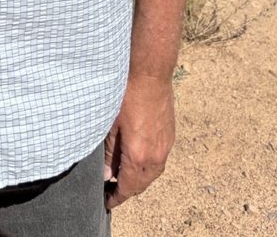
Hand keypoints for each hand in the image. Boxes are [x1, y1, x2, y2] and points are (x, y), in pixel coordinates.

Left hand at [103, 73, 174, 209]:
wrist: (150, 73)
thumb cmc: (125, 94)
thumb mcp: (110, 124)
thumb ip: (109, 152)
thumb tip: (106, 174)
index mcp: (139, 156)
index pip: (128, 187)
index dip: (116, 198)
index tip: (107, 202)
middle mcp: (156, 156)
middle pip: (141, 184)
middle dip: (127, 191)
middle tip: (111, 191)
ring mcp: (166, 146)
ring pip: (152, 174)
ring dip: (138, 179)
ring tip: (122, 176)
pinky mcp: (170, 135)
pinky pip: (159, 160)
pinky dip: (147, 166)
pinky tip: (136, 159)